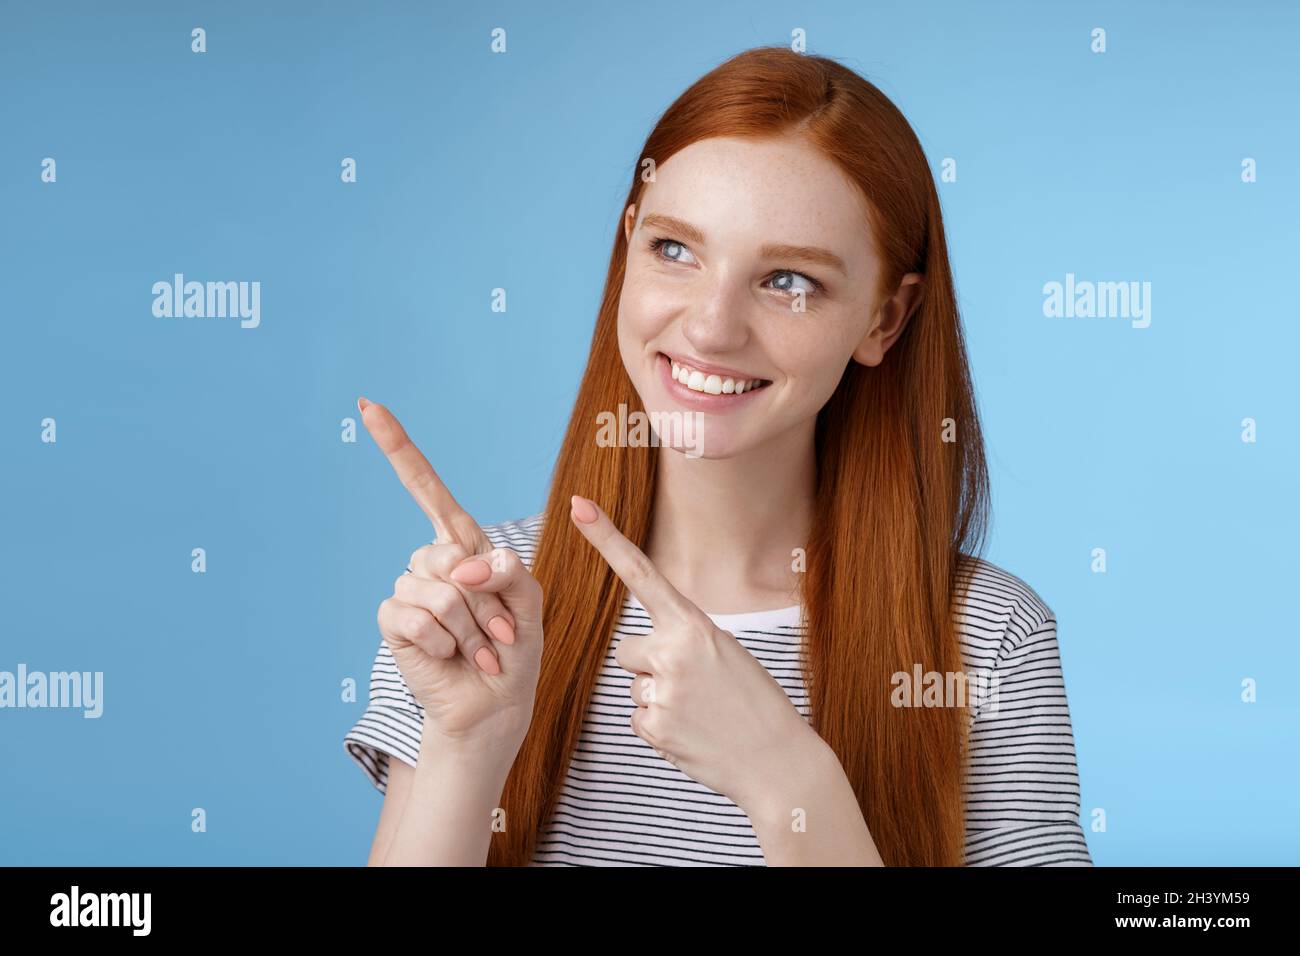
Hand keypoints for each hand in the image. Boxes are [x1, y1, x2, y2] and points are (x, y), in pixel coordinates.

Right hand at [359, 397, 543, 757]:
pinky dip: (444, 643)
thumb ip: (508, 571)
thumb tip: (460, 566)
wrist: (496, 703)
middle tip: (498, 632)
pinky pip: (415, 617)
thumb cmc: (514, 649)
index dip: (398, 448)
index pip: (426, 488)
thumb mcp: (529, 602)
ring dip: (470, 628)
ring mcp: (409, 589)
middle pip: (451, 554)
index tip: (368, 406)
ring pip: (439, 590)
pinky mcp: (393, 621)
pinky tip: (451, 658)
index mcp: (465, 545)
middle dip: (486, 599)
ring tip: (479, 650)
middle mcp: (432, 561)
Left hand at [567, 493, 820, 810]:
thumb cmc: (754, 702)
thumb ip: (683, 638)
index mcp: (694, 624)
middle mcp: (672, 651)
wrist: (778, 760)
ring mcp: (661, 691)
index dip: (607, 538)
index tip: (579, 506)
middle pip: (626, 649)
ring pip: (634, 685)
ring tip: (700, 711)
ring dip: (659, 697)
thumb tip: (640, 651)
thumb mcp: (726, 651)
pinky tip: (692, 732)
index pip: (641, 573)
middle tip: (694, 684)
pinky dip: (660, 726)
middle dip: (648, 664)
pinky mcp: (653, 728)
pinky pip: (638, 718)